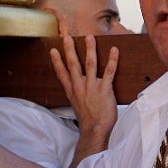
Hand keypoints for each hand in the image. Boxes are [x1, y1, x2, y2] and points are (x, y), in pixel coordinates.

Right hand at [49, 30, 118, 164]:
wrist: (95, 130)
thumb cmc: (89, 120)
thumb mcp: (78, 106)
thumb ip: (78, 95)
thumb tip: (78, 89)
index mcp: (72, 91)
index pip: (61, 73)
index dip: (56, 61)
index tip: (52, 50)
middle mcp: (79, 87)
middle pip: (73, 64)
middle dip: (70, 49)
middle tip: (67, 37)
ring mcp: (91, 87)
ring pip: (90, 64)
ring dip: (90, 49)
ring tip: (90, 37)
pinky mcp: (104, 90)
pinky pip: (109, 72)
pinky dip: (112, 60)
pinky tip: (114, 50)